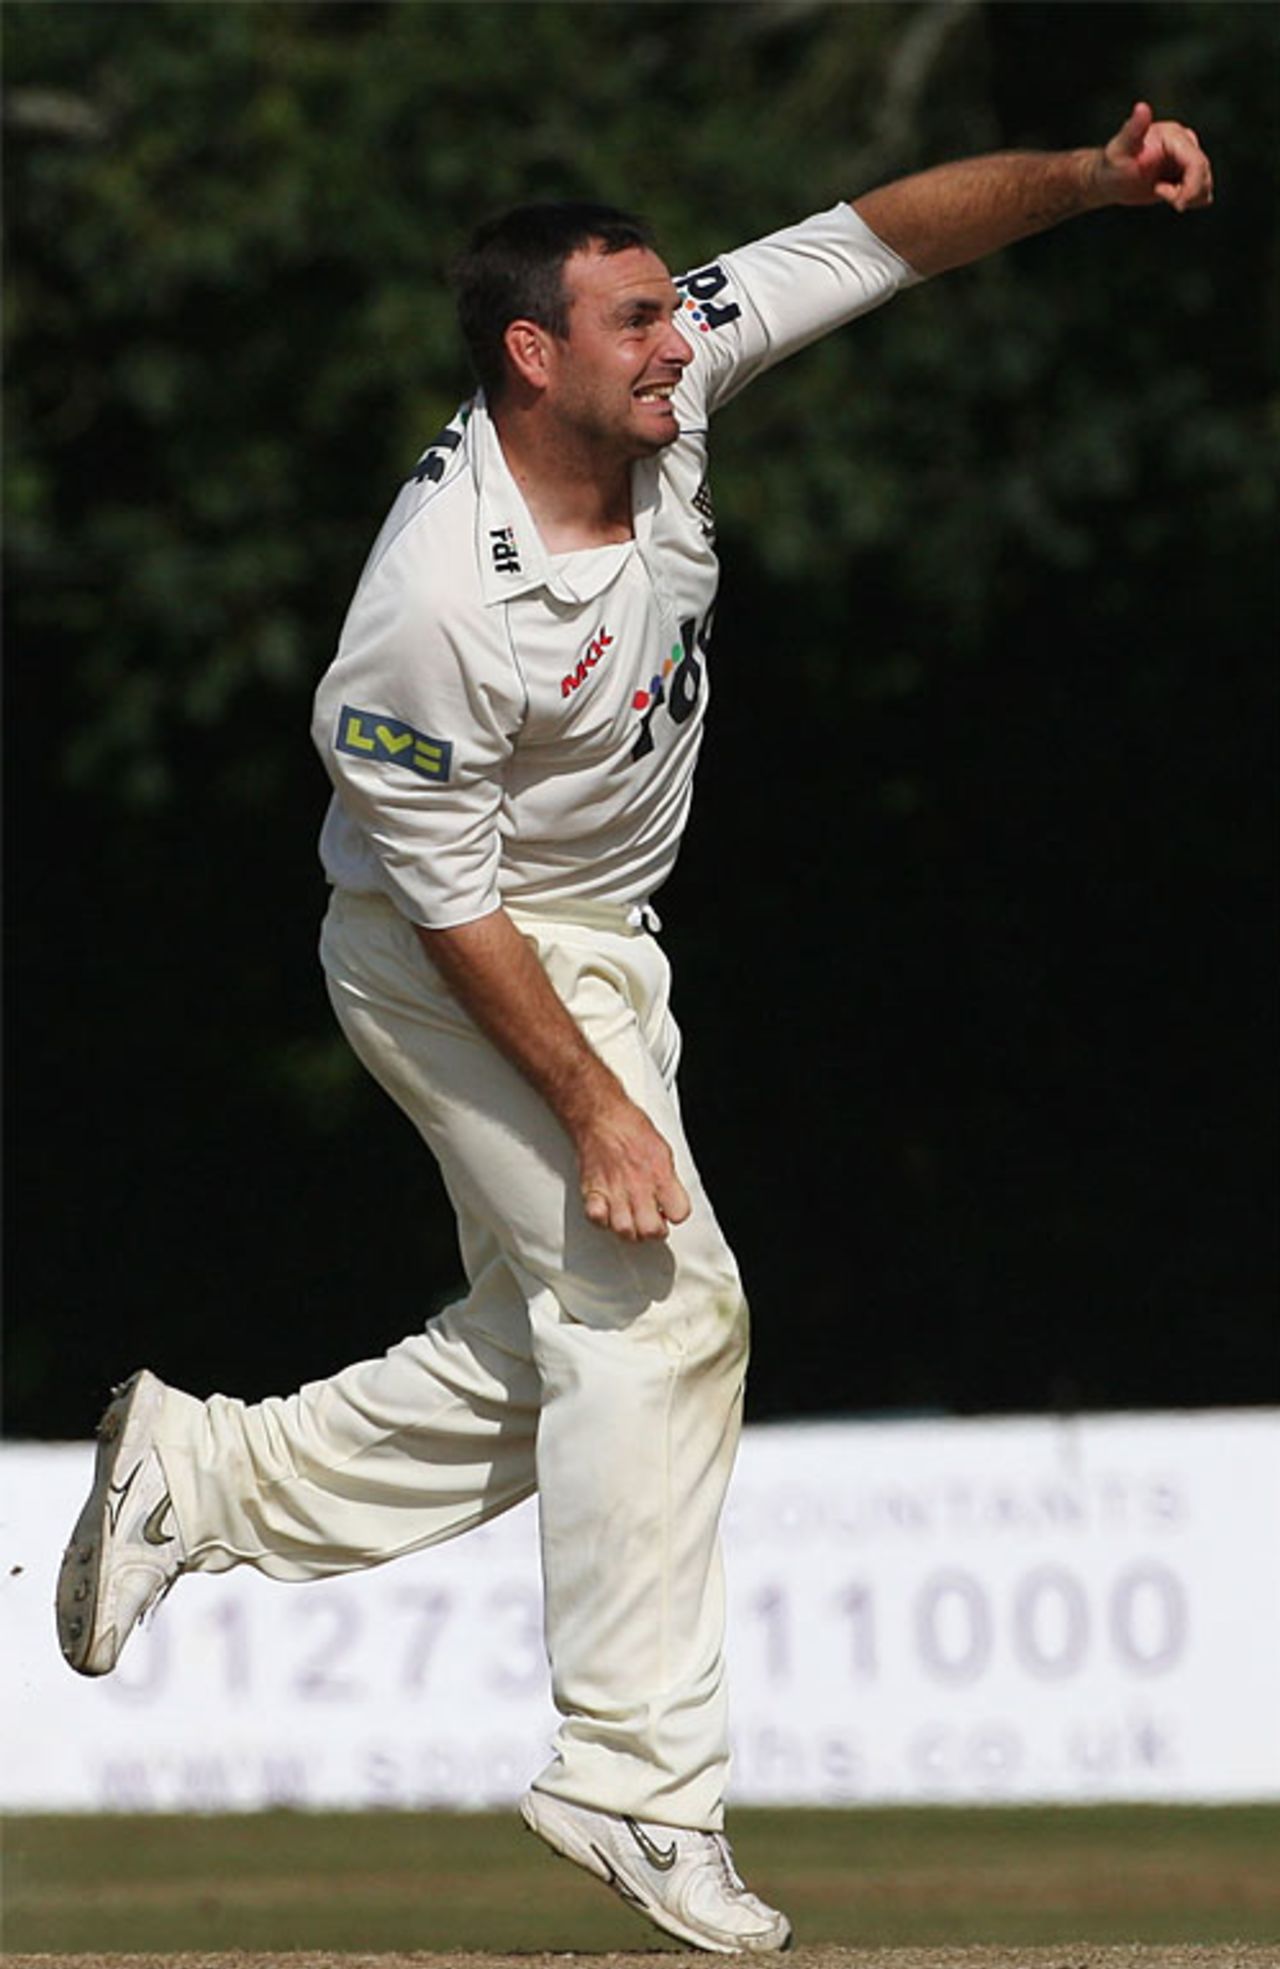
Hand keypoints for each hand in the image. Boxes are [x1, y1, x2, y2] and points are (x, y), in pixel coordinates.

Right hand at [577, 1094, 691, 1241]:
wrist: (601, 1116)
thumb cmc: (630, 1128)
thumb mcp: (663, 1150)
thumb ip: (668, 1179)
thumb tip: (672, 1201)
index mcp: (661, 1174)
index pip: (679, 1213)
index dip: (676, 1215)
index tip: (670, 1212)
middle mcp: (638, 1186)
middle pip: (651, 1230)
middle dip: (654, 1232)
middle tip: (651, 1224)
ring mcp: (614, 1190)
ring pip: (624, 1231)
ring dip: (629, 1231)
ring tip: (631, 1222)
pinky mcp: (593, 1190)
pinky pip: (596, 1218)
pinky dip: (602, 1220)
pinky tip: (608, 1213)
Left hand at [1097, 100, 1212, 212]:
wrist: (1110, 177)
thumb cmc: (1113, 163)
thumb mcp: (1120, 148)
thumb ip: (1133, 129)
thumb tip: (1141, 108)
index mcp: (1175, 136)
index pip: (1197, 163)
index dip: (1192, 186)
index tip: (1177, 204)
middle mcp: (1185, 144)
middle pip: (1204, 174)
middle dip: (1188, 194)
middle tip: (1158, 192)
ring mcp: (1187, 159)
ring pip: (1205, 184)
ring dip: (1186, 197)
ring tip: (1158, 189)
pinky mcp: (1186, 173)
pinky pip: (1201, 192)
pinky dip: (1188, 200)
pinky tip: (1166, 194)